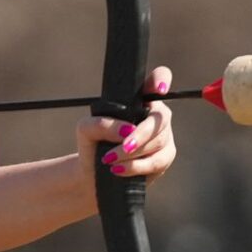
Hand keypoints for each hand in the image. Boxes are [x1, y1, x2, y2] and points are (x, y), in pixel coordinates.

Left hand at [74, 65, 176, 190]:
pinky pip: (158, 161)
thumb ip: (101, 123)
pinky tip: (119, 169)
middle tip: (124, 146)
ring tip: (110, 160)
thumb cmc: (92, 143)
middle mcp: (156, 113)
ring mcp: (164, 134)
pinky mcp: (165, 156)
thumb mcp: (86, 129)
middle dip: (142, 134)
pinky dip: (136, 166)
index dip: (162, 80)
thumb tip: (126, 130)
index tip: (159, 89)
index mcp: (140, 98)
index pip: (158, 79)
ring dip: (133, 153)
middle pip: (161, 117)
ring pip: (159, 141)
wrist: (94, 172)